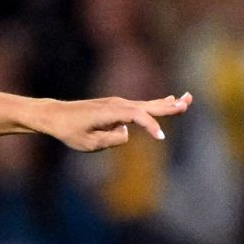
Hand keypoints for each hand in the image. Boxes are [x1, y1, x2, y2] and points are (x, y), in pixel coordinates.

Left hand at [36, 92, 191, 151]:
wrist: (55, 116)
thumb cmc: (69, 131)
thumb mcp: (89, 143)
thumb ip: (112, 140)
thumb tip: (127, 133)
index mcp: (111, 112)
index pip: (138, 117)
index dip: (151, 126)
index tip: (161, 138)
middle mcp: (117, 104)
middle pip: (148, 105)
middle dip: (168, 106)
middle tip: (188, 102)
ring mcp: (117, 104)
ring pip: (147, 105)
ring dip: (166, 104)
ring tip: (185, 99)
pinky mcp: (116, 107)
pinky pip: (140, 107)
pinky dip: (155, 106)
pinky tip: (166, 102)